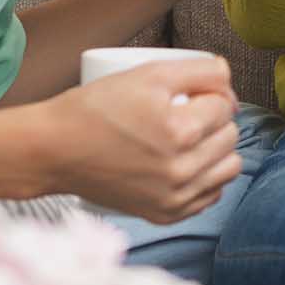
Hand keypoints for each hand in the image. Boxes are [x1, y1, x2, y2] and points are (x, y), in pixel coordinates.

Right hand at [32, 59, 242, 223]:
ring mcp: (174, 197)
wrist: (54, 151)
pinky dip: (206, 179)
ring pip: (229, 169)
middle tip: (188, 113)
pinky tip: (188, 164)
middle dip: (216, 120)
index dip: (211, 94)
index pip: (225, 107)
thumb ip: (199, 70)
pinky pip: (210, 196)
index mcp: (179, 131)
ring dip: (219, 150)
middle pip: (231, 137)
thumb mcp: (147, 74)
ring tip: (194, 138)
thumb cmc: (95, 109)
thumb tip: (228, 75)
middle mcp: (181, 169)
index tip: (191, 94)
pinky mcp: (165, 214)